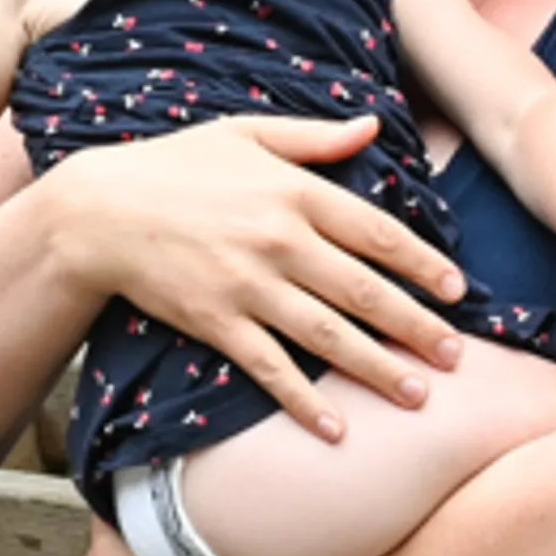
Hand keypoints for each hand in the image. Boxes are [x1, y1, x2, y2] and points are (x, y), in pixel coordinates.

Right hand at [42, 115, 468, 434]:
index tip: (457, 290)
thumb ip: (314, 138)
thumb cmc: (174, 166)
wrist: (98, 211)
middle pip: (364, 291)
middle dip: (416, 326)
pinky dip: (305, 401)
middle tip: (456, 355)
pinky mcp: (216, 323)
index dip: (422, 263)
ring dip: (378, 369)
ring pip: (328, 336)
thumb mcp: (245, 134)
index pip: (377, 232)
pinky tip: (336, 429)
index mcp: (293, 191)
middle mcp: (279, 240)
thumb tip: (372, 126)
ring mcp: (248, 286)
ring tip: (418, 395)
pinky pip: (271, 369)